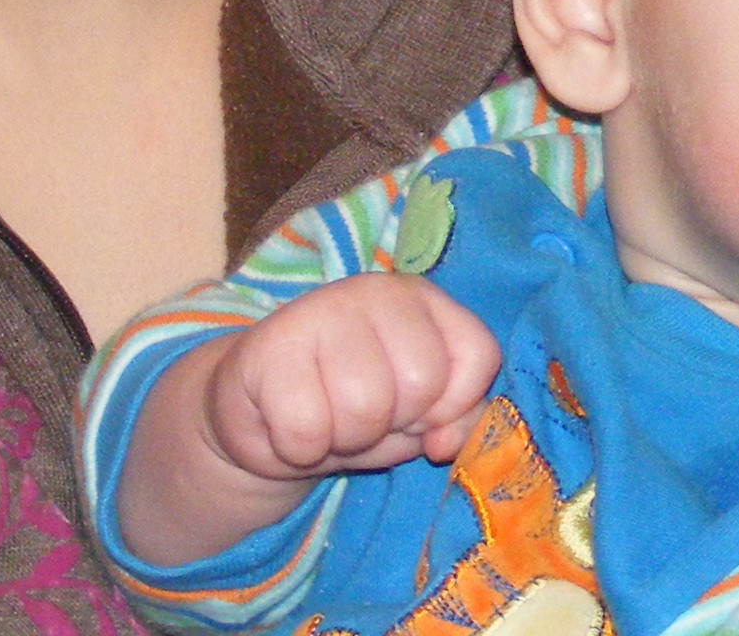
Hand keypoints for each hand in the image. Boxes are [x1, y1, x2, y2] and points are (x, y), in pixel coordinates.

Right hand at [204, 273, 503, 480]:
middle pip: (421, 383)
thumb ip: (459, 423)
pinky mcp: (270, 345)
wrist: (261, 416)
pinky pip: (307, 430)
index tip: (417, 412)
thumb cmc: (351, 408)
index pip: (477, 354)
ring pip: (365, 408)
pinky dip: (302, 448)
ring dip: (345, 438)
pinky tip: (291, 427)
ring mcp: (321, 308)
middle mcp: (377, 289)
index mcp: (424, 300)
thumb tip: (443, 442)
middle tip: (363, 415)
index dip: (450, 406)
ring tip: (327, 419)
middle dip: (393, 422)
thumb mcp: (419, 419)